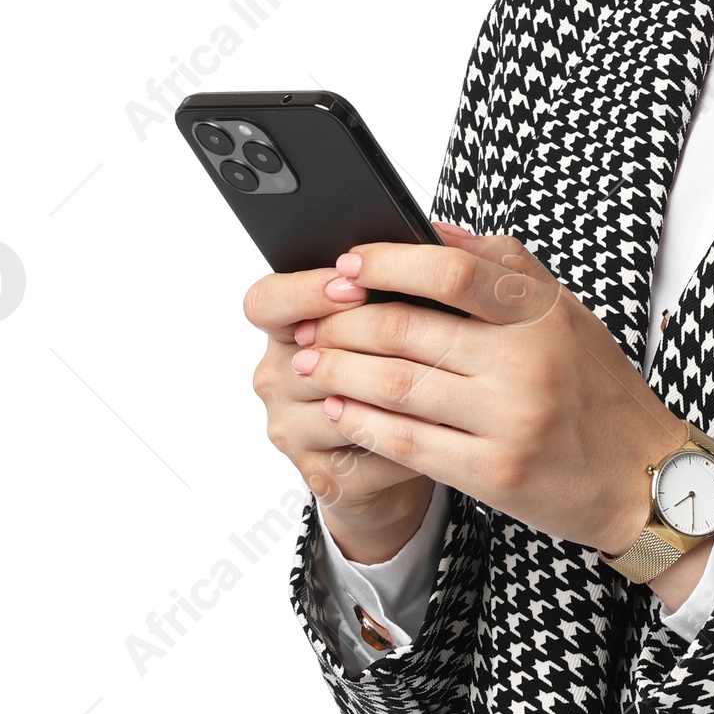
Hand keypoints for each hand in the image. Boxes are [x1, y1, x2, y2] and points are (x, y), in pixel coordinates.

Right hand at [245, 263, 434, 563]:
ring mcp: (291, 428)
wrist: (407, 450)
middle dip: (364, 343)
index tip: (352, 284)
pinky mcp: (321, 475)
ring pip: (339, 406)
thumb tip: (437, 237)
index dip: (303, 292)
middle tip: (415, 330)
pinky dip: (410, 440)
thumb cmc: (403, 367)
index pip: (265, 301)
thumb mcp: (398, 316)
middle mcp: (277, 376)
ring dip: (396, 395)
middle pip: (305, 354)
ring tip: (448, 381)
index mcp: (287, 326)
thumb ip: (403, 278)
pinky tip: (444, 430)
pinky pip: (367, 451)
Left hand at [286, 225, 690, 560]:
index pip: (451, 271)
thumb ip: (506, 267)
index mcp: (543, 313)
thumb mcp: (567, 313)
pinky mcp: (495, 472)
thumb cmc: (597, 388)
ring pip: (396, 386)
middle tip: (306, 322)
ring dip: (338, 371)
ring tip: (307, 362)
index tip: (347, 265)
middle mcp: (527, 361)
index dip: (388, 264)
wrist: (644, 475)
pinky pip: (407, 442)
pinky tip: (339, 409)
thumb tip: (434, 231)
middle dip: (342, 324)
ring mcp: (510, 419)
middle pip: (407, 330)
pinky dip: (362, 422)